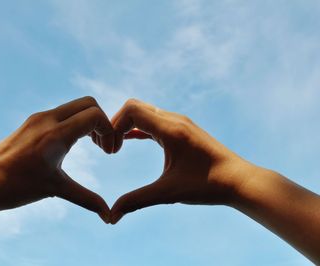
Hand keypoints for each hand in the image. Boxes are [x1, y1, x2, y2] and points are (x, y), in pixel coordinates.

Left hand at [0, 96, 112, 222]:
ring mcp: (39, 117)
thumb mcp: (56, 190)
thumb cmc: (17, 187)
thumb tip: (108, 217)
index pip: (95, 115)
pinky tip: (73, 143)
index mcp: (56, 134)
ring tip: (91, 145)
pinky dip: (76, 122)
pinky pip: (63, 112)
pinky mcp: (33, 120)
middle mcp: (48, 119)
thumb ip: (87, 199)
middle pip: (89, 103)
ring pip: (76, 105)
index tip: (108, 152)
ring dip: (89, 121)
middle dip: (102, 122)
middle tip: (102, 146)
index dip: (109, 131)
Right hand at [108, 99, 250, 223]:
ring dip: (127, 125)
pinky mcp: (184, 129)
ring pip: (145, 112)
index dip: (113, 126)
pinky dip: (139, 128)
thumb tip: (111, 216)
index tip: (111, 150)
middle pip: (135, 107)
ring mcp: (180, 122)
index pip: (131, 110)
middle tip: (109, 148)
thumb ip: (136, 201)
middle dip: (116, 124)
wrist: (240, 181)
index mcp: (171, 129)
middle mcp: (175, 120)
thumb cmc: (208, 185)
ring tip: (117, 147)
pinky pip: (155, 121)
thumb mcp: (168, 194)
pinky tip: (130, 140)